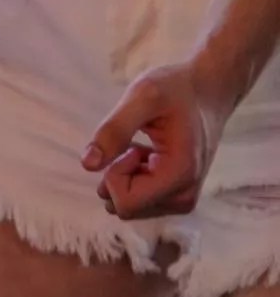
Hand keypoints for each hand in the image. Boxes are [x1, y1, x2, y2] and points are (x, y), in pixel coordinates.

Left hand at [84, 58, 232, 219]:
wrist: (209, 92)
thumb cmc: (176, 89)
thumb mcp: (141, 98)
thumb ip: (114, 130)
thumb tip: (87, 165)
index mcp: (180, 175)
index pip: (126, 202)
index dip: (114, 173)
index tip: (130, 146)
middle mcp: (185, 196)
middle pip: (126, 207)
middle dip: (118, 175)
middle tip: (136, 145)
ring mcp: (184, 199)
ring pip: (131, 204)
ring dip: (126, 174)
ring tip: (144, 147)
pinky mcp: (179, 195)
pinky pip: (141, 198)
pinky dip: (135, 176)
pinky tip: (148, 153)